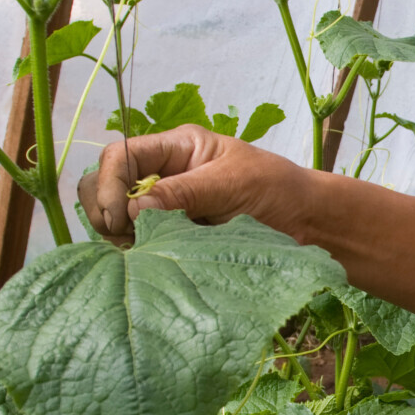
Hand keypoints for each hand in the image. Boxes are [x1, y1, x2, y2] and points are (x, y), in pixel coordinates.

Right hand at [77, 125, 310, 243]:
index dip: (109, 185)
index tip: (122, 219)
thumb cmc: (279, 191)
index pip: (119, 156)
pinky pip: (139, 246)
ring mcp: (165, 210)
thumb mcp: (233, 184)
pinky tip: (151, 265)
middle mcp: (163, 176)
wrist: (310, 225)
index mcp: (176, 149)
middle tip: (128, 241)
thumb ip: (184, 193)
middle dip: (105, 211)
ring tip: (143, 254)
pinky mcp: (173, 241)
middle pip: (104, 186)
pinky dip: (136, 256)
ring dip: (119, 238)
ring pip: (115, 220)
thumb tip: (135, 209)